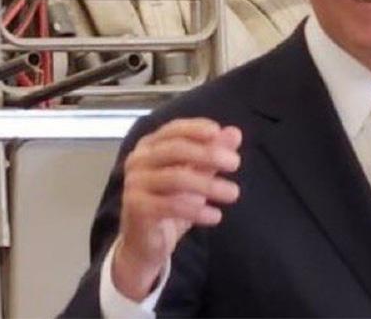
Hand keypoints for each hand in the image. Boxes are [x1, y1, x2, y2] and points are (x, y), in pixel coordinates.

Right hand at [111, 118, 242, 300]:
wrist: (146, 242)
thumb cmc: (172, 201)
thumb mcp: (196, 176)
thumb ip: (212, 154)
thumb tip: (235, 133)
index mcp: (150, 146)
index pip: (173, 129)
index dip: (195, 128)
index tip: (218, 132)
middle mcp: (138, 160)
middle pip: (175, 150)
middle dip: (208, 154)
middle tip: (235, 163)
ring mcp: (135, 183)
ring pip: (176, 178)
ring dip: (209, 185)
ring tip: (234, 193)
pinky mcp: (137, 208)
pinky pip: (171, 206)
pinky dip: (197, 210)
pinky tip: (216, 216)